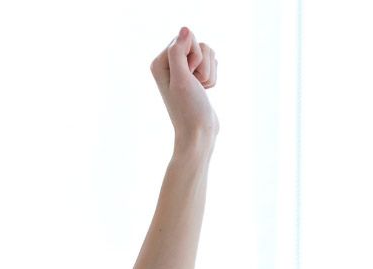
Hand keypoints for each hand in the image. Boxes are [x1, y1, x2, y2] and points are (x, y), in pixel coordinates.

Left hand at [150, 27, 218, 145]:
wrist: (199, 134)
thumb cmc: (189, 110)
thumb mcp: (181, 79)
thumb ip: (178, 52)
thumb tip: (185, 29)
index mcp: (160, 62)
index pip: (186, 38)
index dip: (194, 57)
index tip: (188, 78)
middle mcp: (169, 64)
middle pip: (198, 44)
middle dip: (203, 65)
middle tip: (195, 84)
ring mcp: (183, 70)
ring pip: (208, 53)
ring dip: (208, 73)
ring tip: (199, 90)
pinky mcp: (195, 77)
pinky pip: (211, 64)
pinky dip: (212, 78)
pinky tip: (204, 91)